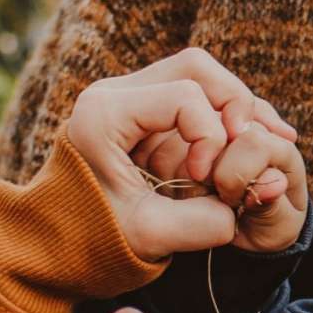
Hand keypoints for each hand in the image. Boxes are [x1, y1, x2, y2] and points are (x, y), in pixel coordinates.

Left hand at [63, 48, 305, 260]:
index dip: (211, 137)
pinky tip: (248, 143)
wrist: (52, 244)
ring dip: (231, 109)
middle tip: (253, 141)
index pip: (185, 97)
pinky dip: (222, 119)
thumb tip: (248, 203)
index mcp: (103, 114)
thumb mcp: (147, 237)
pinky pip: (194, 98)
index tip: (205, 180)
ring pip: (199, 76)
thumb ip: (203, 223)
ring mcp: (128, 98)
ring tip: (260, 141)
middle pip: (195, 68)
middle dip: (234, 103)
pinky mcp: (143, 114)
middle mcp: (113, 93)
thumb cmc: (89, 240)